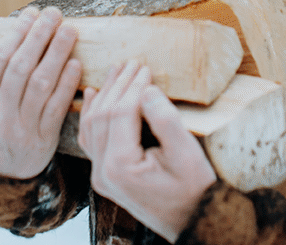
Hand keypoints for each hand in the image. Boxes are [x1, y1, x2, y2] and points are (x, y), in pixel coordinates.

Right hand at [0, 6, 81, 178]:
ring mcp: (20, 128)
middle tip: (54, 15)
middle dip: (40, 36)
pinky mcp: (42, 139)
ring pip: (42, 84)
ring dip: (57, 54)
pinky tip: (75, 64)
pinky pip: (56, 107)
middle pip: (22, 67)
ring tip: (69, 31)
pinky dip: (67, 84)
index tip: (31, 14)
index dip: (17, 33)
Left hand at [77, 61, 217, 242]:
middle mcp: (103, 172)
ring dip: (104, 95)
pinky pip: (90, 139)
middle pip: (102, 116)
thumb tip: (146, 89)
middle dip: (117, 86)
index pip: (120, 114)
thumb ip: (165, 120)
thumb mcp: (186, 154)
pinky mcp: (105, 175)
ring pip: (92, 125)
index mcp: (120, 167)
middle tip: (133, 63)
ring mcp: (101, 175)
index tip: (145, 67)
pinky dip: (91, 114)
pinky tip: (92, 94)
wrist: (193, 222)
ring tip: (116, 70)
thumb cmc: (194, 191)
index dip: (132, 87)